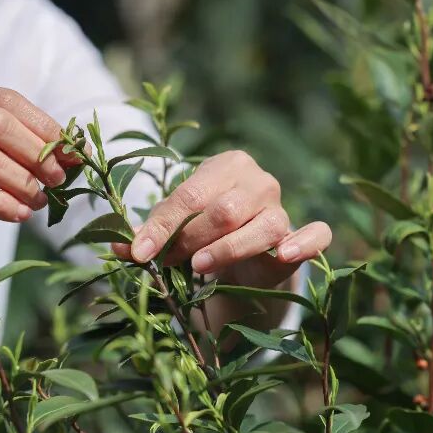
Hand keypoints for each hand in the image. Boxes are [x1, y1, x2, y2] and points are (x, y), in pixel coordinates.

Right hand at [0, 81, 75, 249]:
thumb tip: (72, 152)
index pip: (4, 100)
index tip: (75, 152)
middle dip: (37, 153)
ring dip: (24, 183)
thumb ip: (8, 139)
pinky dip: (3, 205)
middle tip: (59, 179)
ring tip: (42, 201)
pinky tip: (20, 214)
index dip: (45, 126)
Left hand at [114, 151, 331, 288]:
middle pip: (224, 210)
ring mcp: (283, 208)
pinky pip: (316, 235)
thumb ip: (149, 235)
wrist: (244, 257)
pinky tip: (285, 255)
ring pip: (262, 227)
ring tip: (200, 266)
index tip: (139, 252)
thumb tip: (116, 246)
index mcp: (225, 166)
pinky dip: (304, 243)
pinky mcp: (303, 235)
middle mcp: (259, 181)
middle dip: (190, 239)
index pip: (190, 195)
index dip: (162, 226)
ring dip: (228, 249)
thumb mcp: (175, 229)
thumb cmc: (204, 233)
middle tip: (166, 263)